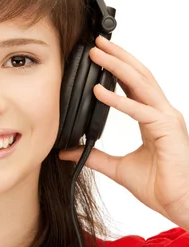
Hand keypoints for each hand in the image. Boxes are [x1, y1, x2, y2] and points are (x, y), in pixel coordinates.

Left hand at [58, 35, 188, 229]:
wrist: (178, 203)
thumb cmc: (158, 186)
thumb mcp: (117, 168)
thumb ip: (94, 157)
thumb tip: (68, 152)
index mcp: (152, 118)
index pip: (134, 85)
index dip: (117, 68)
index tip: (99, 56)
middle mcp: (161, 113)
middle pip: (138, 75)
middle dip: (117, 57)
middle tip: (96, 43)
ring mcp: (166, 119)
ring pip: (141, 84)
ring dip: (117, 66)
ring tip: (97, 54)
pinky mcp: (166, 130)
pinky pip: (139, 110)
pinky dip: (118, 100)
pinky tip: (99, 92)